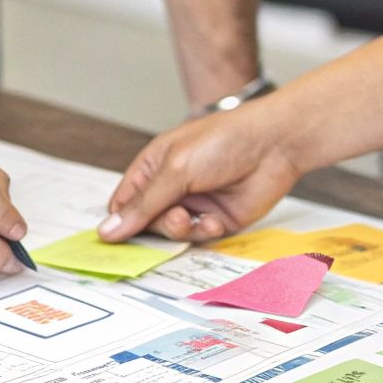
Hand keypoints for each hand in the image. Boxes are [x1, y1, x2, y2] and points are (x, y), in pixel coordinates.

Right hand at [97, 105, 301, 243]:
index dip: (119, 222)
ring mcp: (193, 205)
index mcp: (153, 167)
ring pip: (170, 234)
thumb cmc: (224, 141)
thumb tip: (108, 230)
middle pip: (145, 223)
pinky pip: (197, 238)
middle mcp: (170, 188)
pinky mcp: (215, 220)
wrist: (274, 145)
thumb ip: (143, 204)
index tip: (114, 241)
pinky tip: (214, 220)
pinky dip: (203, 232)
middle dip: (155, 225)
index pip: (124, 203)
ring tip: (189, 219)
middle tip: (172, 217)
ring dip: (178, 230)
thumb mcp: (175, 169)